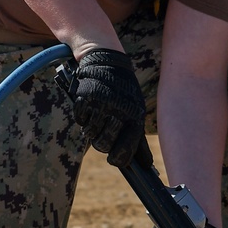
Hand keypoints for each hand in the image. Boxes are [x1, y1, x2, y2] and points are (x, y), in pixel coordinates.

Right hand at [73, 49, 146, 167]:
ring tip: (96, 118)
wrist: (107, 62)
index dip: (118, 159)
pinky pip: (80, 119)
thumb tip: (146, 165)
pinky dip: (82, 117)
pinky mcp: (85, 98)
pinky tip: (89, 108)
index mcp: (134, 117)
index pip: (125, 151)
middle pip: (104, 145)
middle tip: (103, 134)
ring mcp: (101, 105)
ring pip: (90, 134)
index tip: (114, 159)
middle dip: (102, 143)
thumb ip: (138, 138)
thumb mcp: (136, 110)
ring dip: (91, 129)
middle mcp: (119, 112)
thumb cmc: (124, 91)